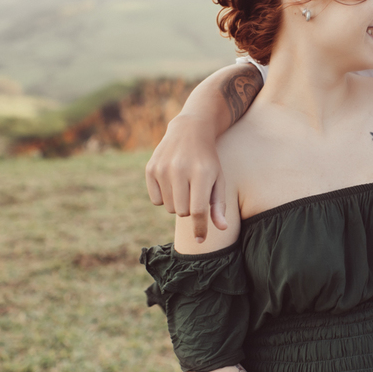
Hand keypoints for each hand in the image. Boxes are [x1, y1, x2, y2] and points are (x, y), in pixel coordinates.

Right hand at [145, 114, 227, 241]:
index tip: (201, 240)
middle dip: (189, 209)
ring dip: (178, 203)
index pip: (198, 211)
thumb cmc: (208, 160)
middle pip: (182, 212)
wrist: (189, 131)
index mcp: (202, 174)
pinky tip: (171, 182)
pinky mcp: (150, 169)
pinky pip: (156, 200)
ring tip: (184, 186)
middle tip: (194, 194)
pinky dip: (164, 197)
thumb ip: (219, 205)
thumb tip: (222, 229)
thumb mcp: (218, 179)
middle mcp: (180, 170)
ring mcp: (163, 168)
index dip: (199, 228)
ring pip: (169, 208)